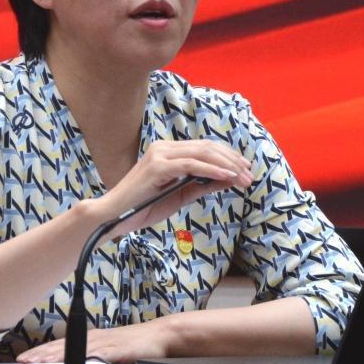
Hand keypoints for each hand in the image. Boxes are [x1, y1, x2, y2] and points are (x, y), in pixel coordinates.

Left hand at [16, 319, 174, 363]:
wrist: (161, 336)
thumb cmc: (138, 346)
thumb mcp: (111, 352)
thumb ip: (95, 358)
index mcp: (92, 339)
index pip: (61, 345)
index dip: (41, 352)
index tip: (23, 358)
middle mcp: (95, 339)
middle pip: (62, 346)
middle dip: (40, 354)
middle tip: (21, 361)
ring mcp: (106, 343)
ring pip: (75, 349)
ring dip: (54, 355)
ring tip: (37, 362)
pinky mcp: (118, 350)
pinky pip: (98, 355)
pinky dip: (83, 359)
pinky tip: (72, 363)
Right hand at [96, 139, 252, 236]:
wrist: (114, 216)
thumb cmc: (142, 208)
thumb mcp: (179, 196)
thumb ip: (202, 185)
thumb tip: (229, 179)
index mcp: (168, 151)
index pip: (204, 148)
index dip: (228, 157)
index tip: (245, 170)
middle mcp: (164, 148)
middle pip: (207, 147)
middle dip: (232, 161)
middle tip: (249, 175)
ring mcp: (160, 155)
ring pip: (202, 153)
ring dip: (227, 165)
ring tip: (243, 178)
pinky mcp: (157, 166)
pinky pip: (191, 165)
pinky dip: (212, 170)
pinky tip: (227, 177)